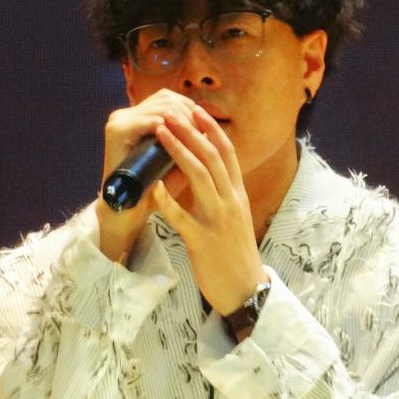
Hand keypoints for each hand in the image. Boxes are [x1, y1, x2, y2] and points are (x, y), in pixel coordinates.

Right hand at [94, 89, 198, 262]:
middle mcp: (126, 114)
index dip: (192, 110)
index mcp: (137, 117)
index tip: (210, 128)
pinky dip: (171, 130)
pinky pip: (150, 122)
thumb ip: (190, 146)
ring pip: (162, 106)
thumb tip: (212, 132)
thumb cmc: (155, 191)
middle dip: (190, 114)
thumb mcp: (176, 164)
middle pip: (167, 98)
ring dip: (184, 121)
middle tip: (206, 132)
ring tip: (198, 137)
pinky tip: (183, 142)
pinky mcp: (115, 131)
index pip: (170, 99)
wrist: (127, 213)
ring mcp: (118, 121)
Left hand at [149, 104, 267, 315]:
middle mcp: (231, 202)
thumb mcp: (234, 218)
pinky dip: (167, 200)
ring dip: (179, 150)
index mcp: (237, 195)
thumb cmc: (235, 254)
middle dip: (191, 131)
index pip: (227, 154)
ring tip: (160, 132)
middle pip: (213, 157)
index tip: (196, 110)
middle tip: (171, 112)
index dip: (211, 129)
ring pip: (200, 177)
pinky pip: (182, 216)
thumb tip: (206, 176)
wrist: (245, 288)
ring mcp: (218, 220)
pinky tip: (153, 186)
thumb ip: (223, 196)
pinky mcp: (203, 240)